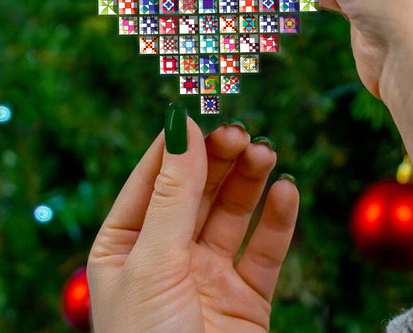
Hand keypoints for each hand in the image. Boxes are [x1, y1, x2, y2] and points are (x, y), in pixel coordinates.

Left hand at [87, 106, 298, 331]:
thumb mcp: (152, 261)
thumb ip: (172, 193)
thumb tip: (181, 126)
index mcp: (125, 245)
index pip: (152, 179)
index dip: (177, 146)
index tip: (202, 114)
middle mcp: (166, 255)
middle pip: (197, 191)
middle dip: (219, 159)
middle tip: (242, 134)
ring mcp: (207, 275)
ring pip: (232, 213)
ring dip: (250, 180)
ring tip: (266, 153)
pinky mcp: (246, 297)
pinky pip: (265, 250)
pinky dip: (278, 218)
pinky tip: (286, 191)